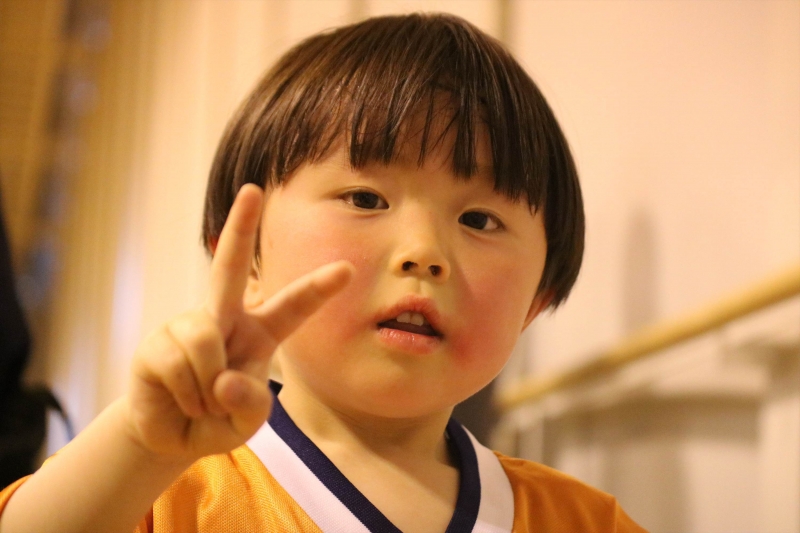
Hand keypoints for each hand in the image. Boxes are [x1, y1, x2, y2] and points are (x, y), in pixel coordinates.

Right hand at [125, 184, 352, 461]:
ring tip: (201, 401)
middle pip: (232, 267)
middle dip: (241, 227)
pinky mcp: (157, 343)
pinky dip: (186, 392)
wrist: (169, 436)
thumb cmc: (217, 419)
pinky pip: (179, 362)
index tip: (346, 269)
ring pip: (205, 338)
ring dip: (207, 387)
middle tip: (253, 189)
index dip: (319, 288)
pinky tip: (179, 397)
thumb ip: (250, 405)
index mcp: (261, 332)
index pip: (294, 307)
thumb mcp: (247, 422)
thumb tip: (224, 379)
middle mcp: (225, 318)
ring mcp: (189, 325)